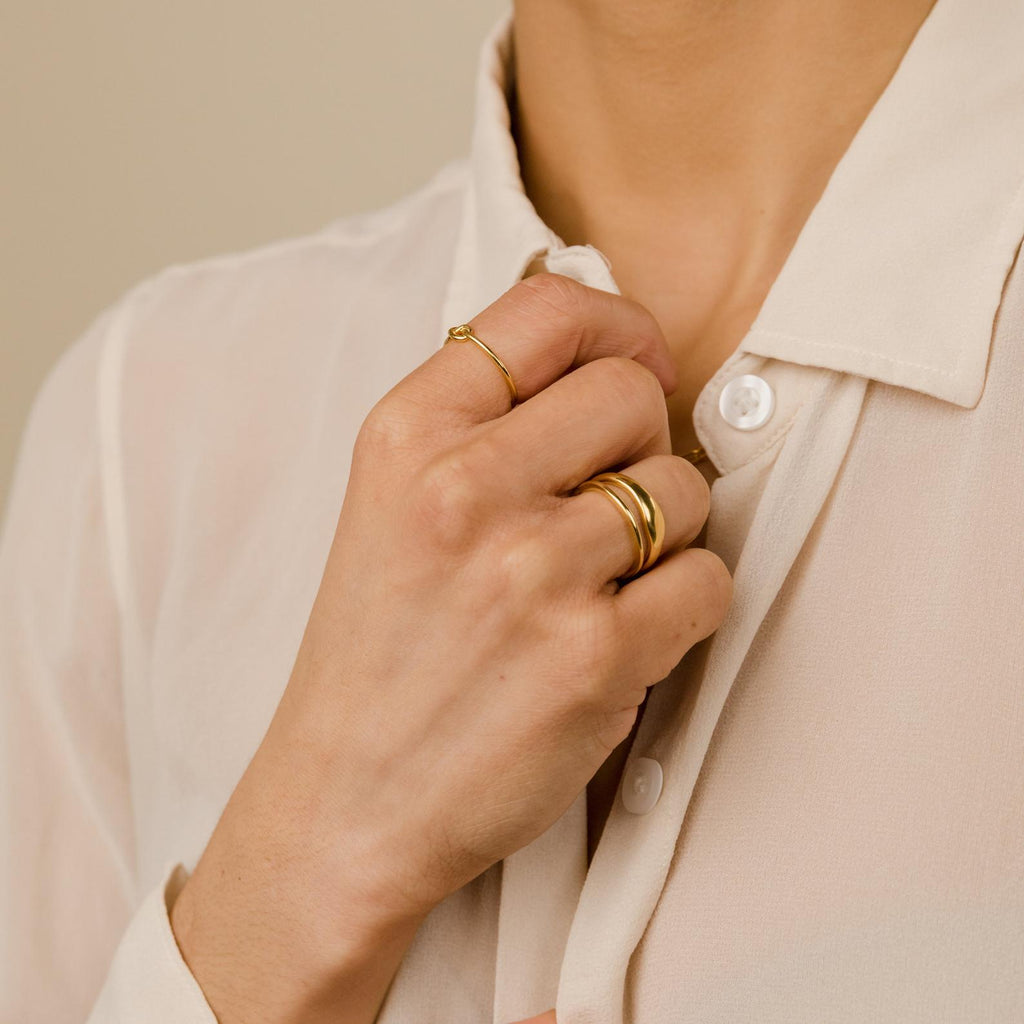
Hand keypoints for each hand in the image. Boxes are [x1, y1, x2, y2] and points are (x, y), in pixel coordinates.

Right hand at [170, 274, 732, 1022]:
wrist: (350, 801)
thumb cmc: (377, 655)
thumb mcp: (388, 502)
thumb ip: (481, 421)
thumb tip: (609, 361)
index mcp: (407, 435)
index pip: (548, 312)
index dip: (617, 327)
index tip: (638, 364)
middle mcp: (466, 488)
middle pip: (632, 394)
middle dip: (642, 442)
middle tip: (606, 499)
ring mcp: (535, 571)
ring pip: (682, 490)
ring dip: (661, 534)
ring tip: (599, 581)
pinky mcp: (597, 654)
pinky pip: (707, 578)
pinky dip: (685, 602)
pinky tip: (624, 630)